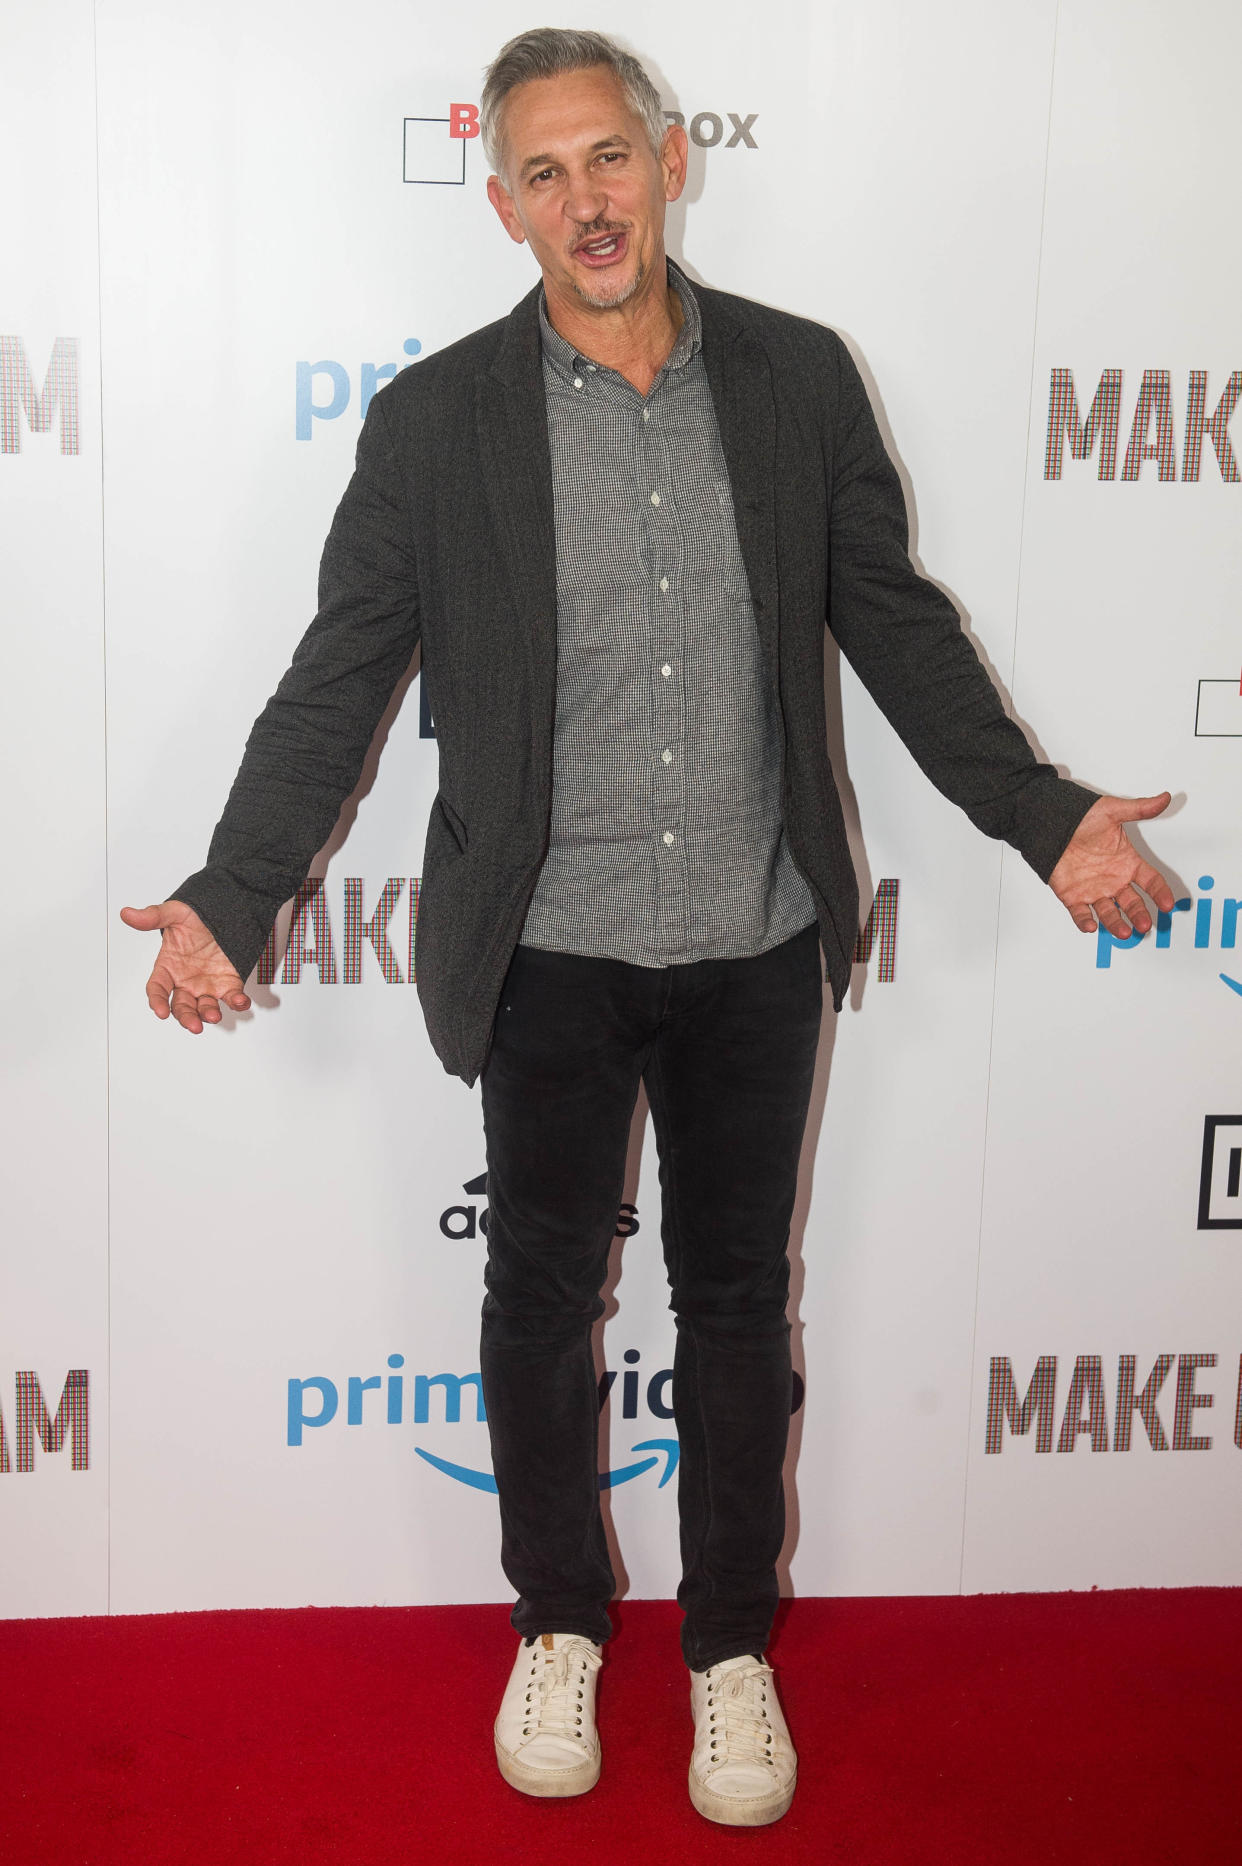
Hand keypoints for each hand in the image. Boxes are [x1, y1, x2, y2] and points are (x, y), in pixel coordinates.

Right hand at [119, 899, 251, 1032]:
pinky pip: (232, 997)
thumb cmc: (195, 916)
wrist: (223, 913)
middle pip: (181, 1006)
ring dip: (209, 1014)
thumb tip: (128, 914)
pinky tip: (241, 1002)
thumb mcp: (174, 913)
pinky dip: (237, 1002)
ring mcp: (207, 985)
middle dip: (186, 1017)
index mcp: (168, 967)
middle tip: (194, 1025)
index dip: (157, 1001)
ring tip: (214, 1016)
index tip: (160, 1011)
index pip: (157, 989)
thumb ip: (153, 916)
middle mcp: (186, 981)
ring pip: (205, 1007)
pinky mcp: (228, 984)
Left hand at [1048, 792, 1175, 937]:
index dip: (1160, 892)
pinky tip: (1091, 926)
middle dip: (1140, 914)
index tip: (1167, 904)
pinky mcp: (1073, 896)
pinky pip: (1080, 913)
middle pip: (1132, 903)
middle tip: (1146, 924)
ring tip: (1125, 932)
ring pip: (1109, 913)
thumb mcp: (1112, 811)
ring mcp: (1094, 890)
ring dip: (1117, 923)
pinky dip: (1085, 921)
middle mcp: (1114, 880)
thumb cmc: (1081, 817)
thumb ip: (1139, 809)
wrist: (1049, 822)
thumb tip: (1164, 798)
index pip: (1150, 881)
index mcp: (1127, 863)